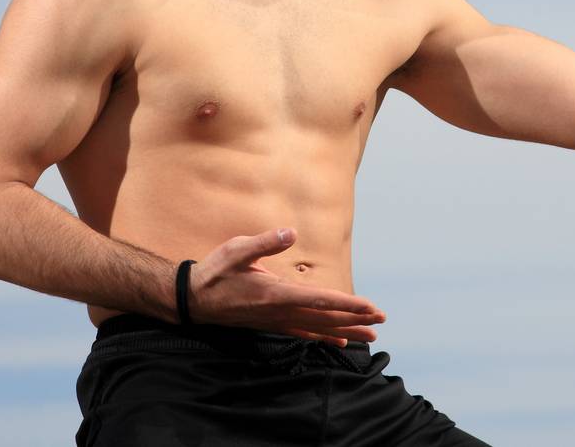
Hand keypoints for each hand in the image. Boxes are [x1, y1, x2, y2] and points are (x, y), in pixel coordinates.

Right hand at [188, 227, 386, 347]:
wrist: (194, 299)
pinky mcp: (272, 324)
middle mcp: (280, 311)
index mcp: (275, 293)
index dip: (347, 304)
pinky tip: (339, 341)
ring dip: (345, 331)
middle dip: (355, 319)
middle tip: (381, 319)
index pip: (319, 299)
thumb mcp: (236, 250)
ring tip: (370, 335)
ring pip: (318, 329)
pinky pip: (304, 333)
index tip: (369, 306)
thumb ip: (264, 242)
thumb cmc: (215, 272)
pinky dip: (324, 337)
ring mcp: (277, 321)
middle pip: (325, 318)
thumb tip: (290, 232)